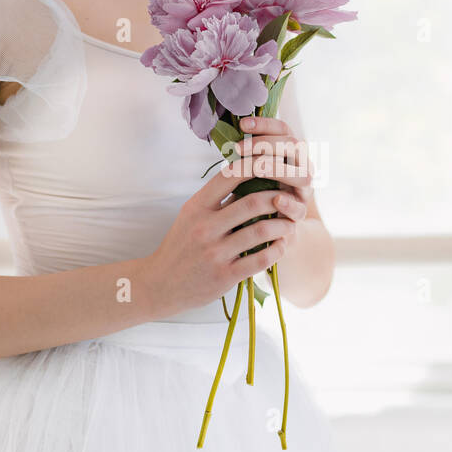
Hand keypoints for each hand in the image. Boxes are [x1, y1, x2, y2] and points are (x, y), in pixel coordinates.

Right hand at [142, 132, 307, 312]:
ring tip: (291, 223)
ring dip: (283, 225)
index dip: (256, 166)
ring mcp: (214, 253)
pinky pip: (260, 260)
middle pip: (252, 202)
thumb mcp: (191, 216)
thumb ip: (217, 199)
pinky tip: (282, 246)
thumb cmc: (181, 245)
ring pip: (260, 231)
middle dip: (278, 198)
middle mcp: (204, 227)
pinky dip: (277, 250)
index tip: (274, 166)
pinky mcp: (224, 276)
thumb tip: (248, 175)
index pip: (230, 176)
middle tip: (290, 199)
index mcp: (197, 207)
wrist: (161, 284)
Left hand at [229, 114, 314, 244]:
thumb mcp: (246, 172)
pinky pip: (299, 208)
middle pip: (294, 146)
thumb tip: (222, 132)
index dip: (266, 124)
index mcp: (289, 153)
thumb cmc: (252, 194)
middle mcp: (301, 168)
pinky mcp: (300, 215)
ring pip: (303, 175)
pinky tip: (276, 199)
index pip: (283, 130)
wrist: (268, 229)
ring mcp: (303, 192)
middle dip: (266, 144)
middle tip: (237, 148)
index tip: (242, 124)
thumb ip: (243, 156)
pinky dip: (289, 203)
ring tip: (257, 168)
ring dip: (279, 170)